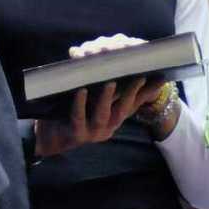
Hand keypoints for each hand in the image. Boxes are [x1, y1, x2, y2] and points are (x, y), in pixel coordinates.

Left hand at [33, 35, 163, 157]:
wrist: (48, 138)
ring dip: (108, 97)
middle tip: (139, 75)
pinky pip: (78, 117)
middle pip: (123, 110)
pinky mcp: (74, 134)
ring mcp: (91, 133)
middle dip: (132, 92)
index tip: (160, 77)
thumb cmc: (73, 114)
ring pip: (103, 114)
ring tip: (111, 81)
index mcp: (113, 120)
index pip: (134, 105)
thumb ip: (111, 90)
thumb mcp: (96, 103)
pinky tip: (81, 90)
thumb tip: (124, 69)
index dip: (147, 92)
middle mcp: (106, 128)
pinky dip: (80, 103)